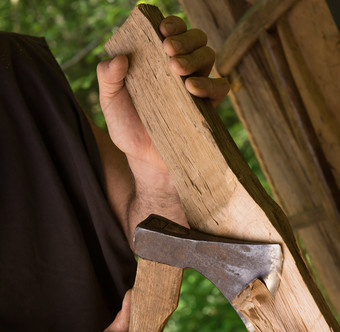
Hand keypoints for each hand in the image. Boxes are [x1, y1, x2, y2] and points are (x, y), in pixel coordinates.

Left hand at [97, 16, 228, 172]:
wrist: (144, 161)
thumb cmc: (128, 129)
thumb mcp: (110, 102)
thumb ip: (107, 78)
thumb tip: (119, 58)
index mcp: (158, 61)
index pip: (172, 32)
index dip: (172, 24)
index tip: (161, 30)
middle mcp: (180, 70)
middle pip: (195, 39)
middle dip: (184, 39)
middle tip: (167, 50)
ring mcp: (196, 87)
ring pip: (209, 56)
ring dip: (195, 57)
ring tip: (176, 69)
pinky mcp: (207, 108)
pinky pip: (220, 88)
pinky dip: (210, 84)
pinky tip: (191, 88)